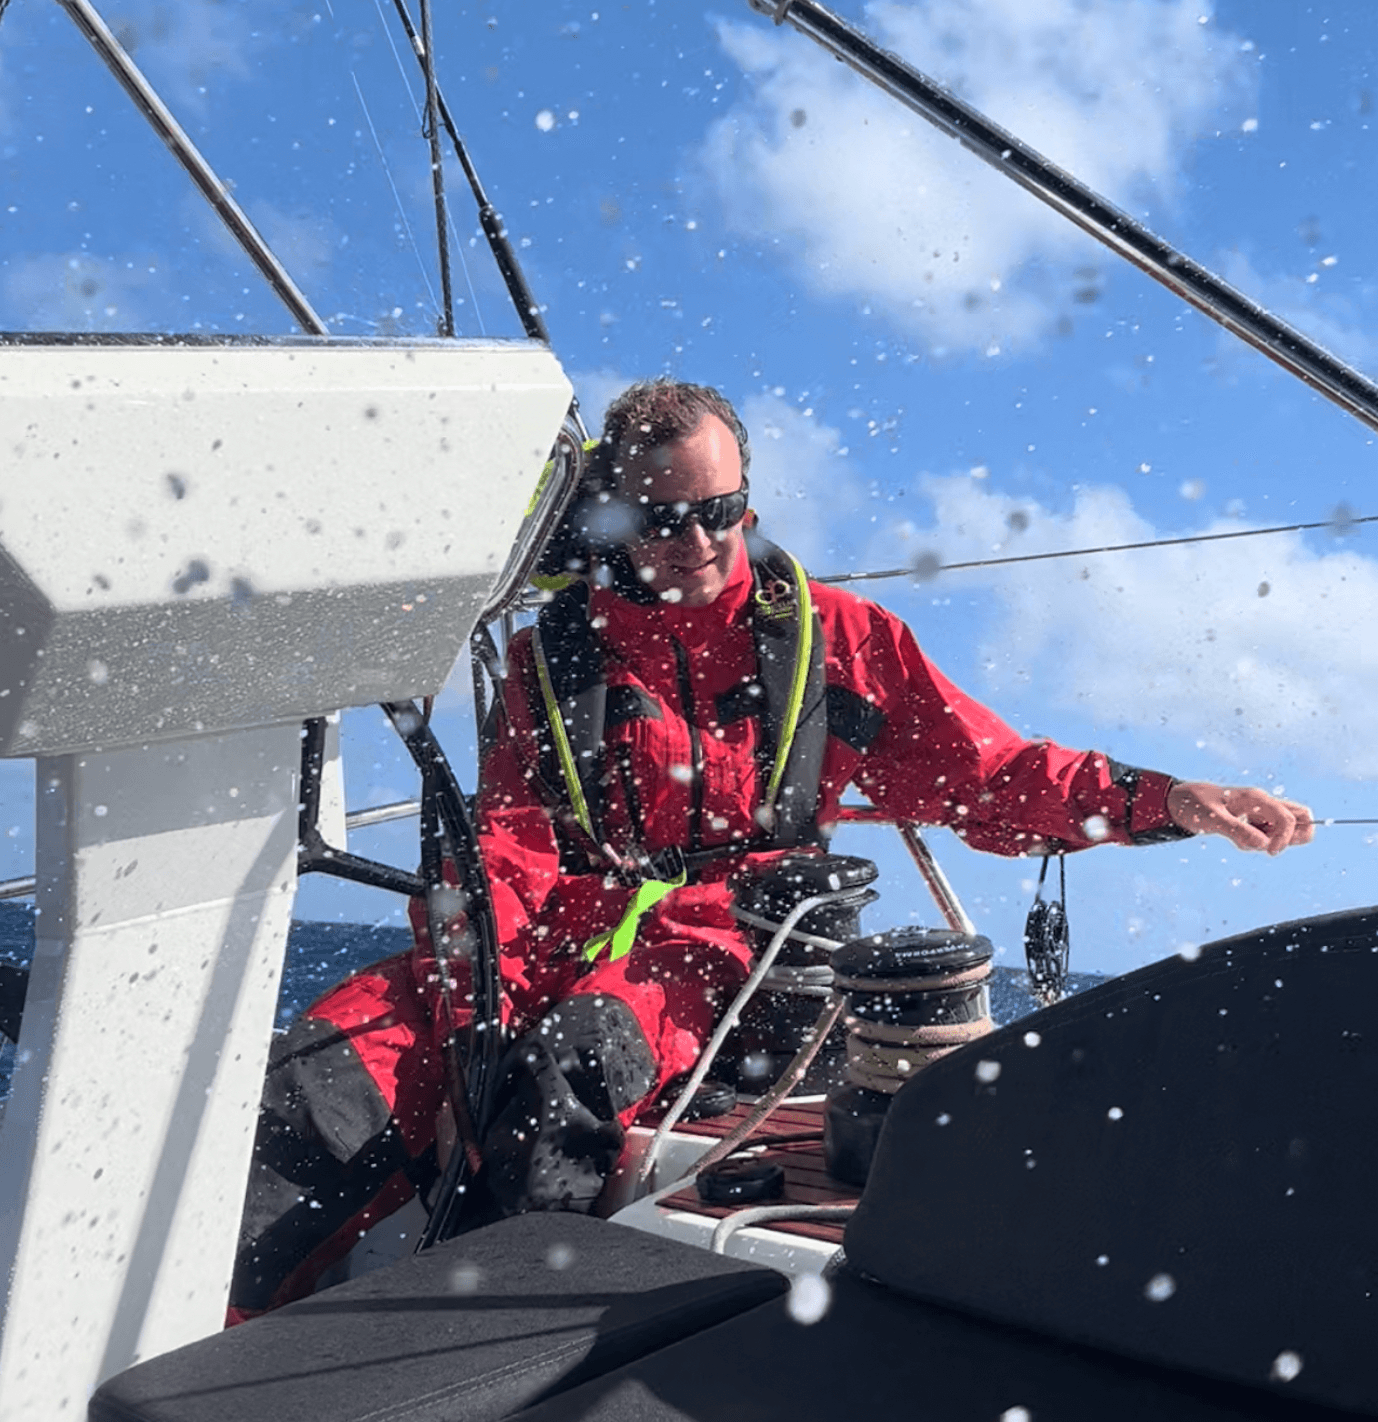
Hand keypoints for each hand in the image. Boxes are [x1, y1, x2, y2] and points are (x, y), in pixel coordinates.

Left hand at [1166, 781, 1313, 854]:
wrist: (1179, 800)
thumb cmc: (1194, 804)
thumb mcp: (1212, 819)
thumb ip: (1237, 831)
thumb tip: (1264, 845)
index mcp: (1256, 798)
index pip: (1290, 818)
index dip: (1286, 837)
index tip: (1269, 852)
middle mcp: (1263, 803)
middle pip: (1302, 818)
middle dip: (1293, 837)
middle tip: (1267, 846)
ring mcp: (1259, 812)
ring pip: (1286, 828)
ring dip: (1272, 841)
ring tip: (1242, 840)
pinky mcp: (1252, 821)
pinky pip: (1268, 835)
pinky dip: (1258, 843)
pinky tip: (1237, 840)